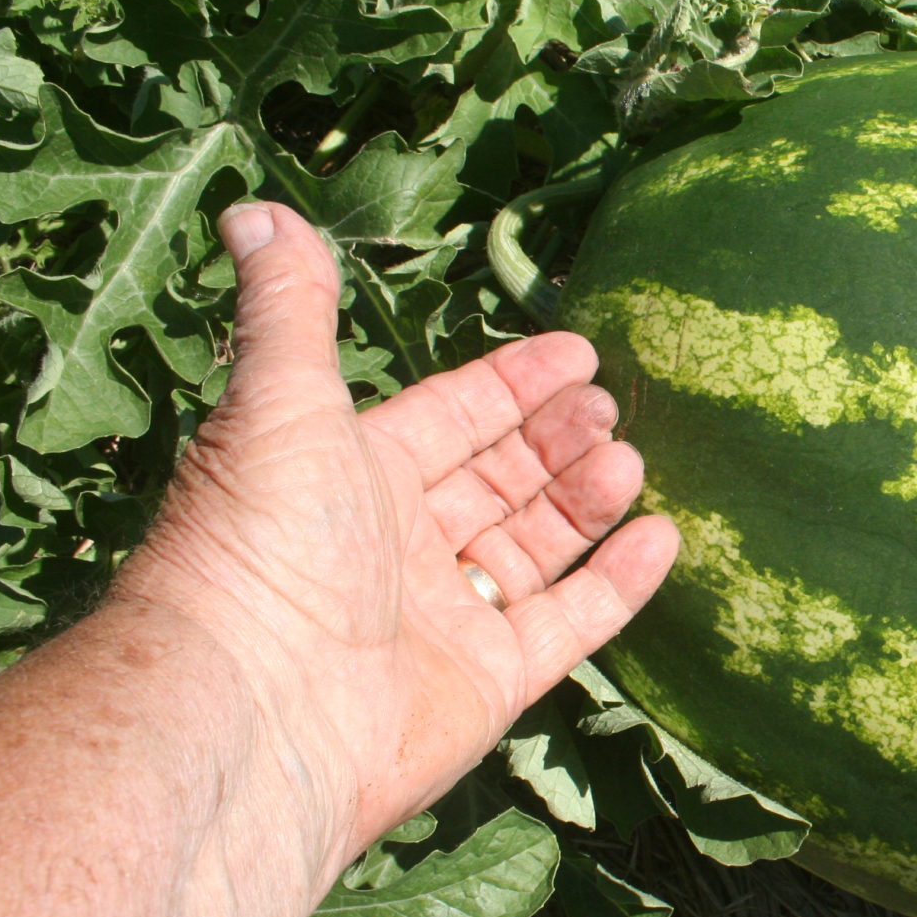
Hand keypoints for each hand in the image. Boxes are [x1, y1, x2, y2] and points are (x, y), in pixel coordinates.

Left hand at [114, 202, 678, 886]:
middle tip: (612, 404)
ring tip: (630, 458)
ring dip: (585, 499)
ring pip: (535, 545)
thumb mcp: (278, 401)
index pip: (451, 415)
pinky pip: (568, 623)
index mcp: (352, 474)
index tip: (579, 350)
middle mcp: (401, 544)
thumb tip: (256, 209)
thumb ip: (288, 309)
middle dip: (556, 437)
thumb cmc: (261, 542)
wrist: (255, 706)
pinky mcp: (490, 681)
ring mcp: (448, 616)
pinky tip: (661, 537)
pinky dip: (617, 583)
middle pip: (500, 477)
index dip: (512, 381)